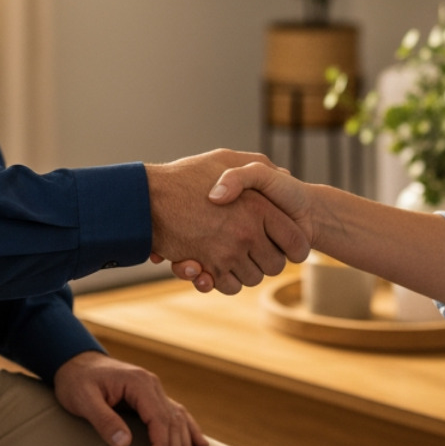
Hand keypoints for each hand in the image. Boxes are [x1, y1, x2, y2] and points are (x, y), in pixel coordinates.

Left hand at [53, 351, 205, 445]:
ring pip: (178, 418)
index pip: (159, 419)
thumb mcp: (84, 401)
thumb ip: (104, 421)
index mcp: (139, 383)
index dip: (162, 444)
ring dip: (184, 442)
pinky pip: (175, 413)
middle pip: (173, 421)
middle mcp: (152, 385)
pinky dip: (188, 429)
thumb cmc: (77, 381)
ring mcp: (154, 390)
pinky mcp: (151, 396)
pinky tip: (198, 443)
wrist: (76, 362)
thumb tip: (125, 444)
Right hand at [146, 149, 310, 294]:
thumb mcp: (226, 159)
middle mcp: (247, 233)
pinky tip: (216, 264)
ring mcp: (227, 253)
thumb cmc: (186, 176)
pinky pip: (229, 286)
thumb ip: (257, 166)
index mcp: (259, 207)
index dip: (295, 248)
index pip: (296, 243)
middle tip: (255, 250)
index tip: (287, 246)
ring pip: (252, 278)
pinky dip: (224, 281)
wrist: (148, 197)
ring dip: (244, 271)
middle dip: (267, 261)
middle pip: (275, 266)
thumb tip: (284, 174)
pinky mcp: (207, 268)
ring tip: (232, 253)